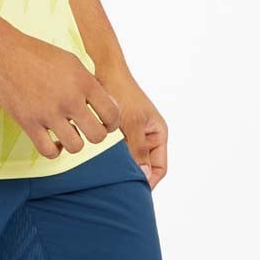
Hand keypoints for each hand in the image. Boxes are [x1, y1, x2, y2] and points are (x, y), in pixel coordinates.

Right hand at [0, 28, 120, 159]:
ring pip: (76, 147)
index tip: (105, 121)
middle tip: (89, 128)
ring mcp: (48, 113)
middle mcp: (69, 98)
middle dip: (97, 134)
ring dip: (75, 141)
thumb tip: (107, 107)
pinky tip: (54, 140)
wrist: (4, 52)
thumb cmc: (38, 54)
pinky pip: (49, 151)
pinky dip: (55, 150)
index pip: (112, 113)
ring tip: (69, 132)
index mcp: (82, 81)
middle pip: (98, 135)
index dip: (112, 122)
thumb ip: (89, 84)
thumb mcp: (71, 61)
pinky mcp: (29, 123)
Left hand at [97, 63, 168, 189]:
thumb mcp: (132, 122)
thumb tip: (144, 176)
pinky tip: (99, 163)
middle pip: (145, 166)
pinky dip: (111, 156)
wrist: (105, 70)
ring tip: (107, 176)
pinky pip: (118, 150)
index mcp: (158, 133)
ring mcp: (133, 133)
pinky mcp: (118, 130)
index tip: (132, 190)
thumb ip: (138, 149)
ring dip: (120, 166)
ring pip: (129, 159)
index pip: (160, 167)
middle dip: (133, 175)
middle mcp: (148, 135)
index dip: (149, 181)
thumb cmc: (122, 92)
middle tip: (117, 187)